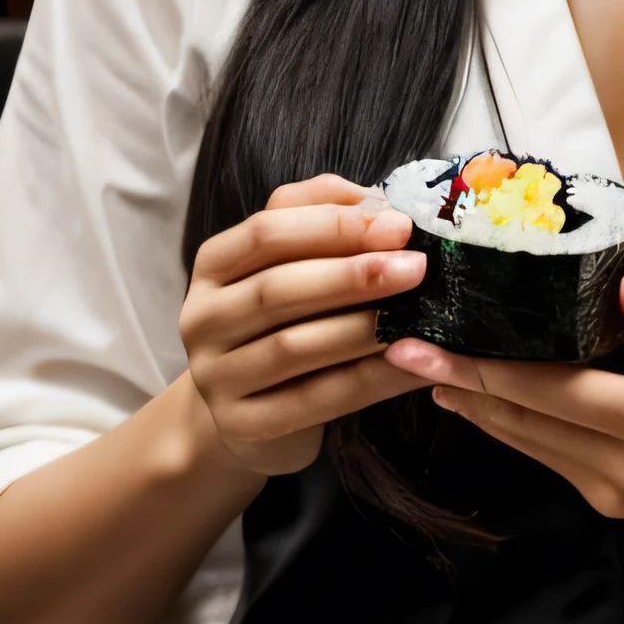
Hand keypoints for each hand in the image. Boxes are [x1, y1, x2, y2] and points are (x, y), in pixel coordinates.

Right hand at [180, 175, 427, 478]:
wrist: (245, 411)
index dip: (333, 226)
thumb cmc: (281, 321)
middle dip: (353, 275)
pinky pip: (317, 400)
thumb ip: (320, 215)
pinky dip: (371, 381)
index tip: (398, 225)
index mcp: (214, 266)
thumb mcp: (290, 261)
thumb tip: (375, 198)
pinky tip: (414, 365)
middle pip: (277, 289)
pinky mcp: (245, 425)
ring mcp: (217, 377)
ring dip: (364, 328)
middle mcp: (203, 319)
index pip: (266, 233)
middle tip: (416, 268)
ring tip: (421, 315)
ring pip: (294, 347)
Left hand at [380, 275, 623, 554]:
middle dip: (458, 378)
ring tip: (417, 359)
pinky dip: (500, 416)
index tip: (430, 343)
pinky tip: (468, 386)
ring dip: (470, 398)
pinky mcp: (603, 499)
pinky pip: (539, 452)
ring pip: (522, 440)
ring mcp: (611, 493)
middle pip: (524, 419)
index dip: (488, 366)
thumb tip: (623, 289)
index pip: (558, 392)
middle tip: (399, 341)